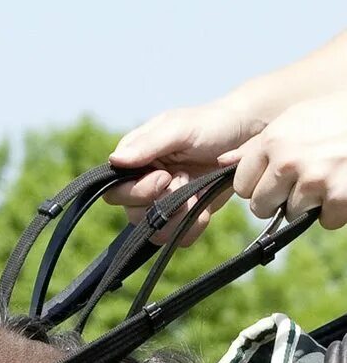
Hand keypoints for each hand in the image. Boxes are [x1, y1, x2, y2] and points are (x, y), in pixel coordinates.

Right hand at [106, 96, 270, 243]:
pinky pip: (178, 238)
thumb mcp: (180, 128)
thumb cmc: (212, 124)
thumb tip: (114, 160)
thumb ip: (148, 144)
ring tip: (197, 193)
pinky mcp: (184, 218)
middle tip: (185, 180)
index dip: (136, 192)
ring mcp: (163, 204)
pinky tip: (205, 205)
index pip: (115, 192)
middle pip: (134, 216)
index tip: (164, 177)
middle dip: (163, 204)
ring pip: (155, 232)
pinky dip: (193, 227)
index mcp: (135, 162)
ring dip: (179, 217)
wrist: (248, 135)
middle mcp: (144, 186)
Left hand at [231, 94, 346, 229]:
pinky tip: (344, 186)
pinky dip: (336, 211)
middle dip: (279, 199)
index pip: (242, 185)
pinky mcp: (340, 195)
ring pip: (293, 214)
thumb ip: (259, 144)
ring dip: (310, 203)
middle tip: (304, 180)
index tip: (278, 174)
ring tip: (329, 175)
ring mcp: (315, 179)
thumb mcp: (297, 118)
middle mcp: (289, 160)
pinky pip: (325, 221)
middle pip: (261, 206)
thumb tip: (222, 162)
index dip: (260, 183)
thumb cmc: (338, 115)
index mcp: (274, 140)